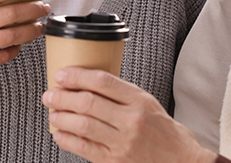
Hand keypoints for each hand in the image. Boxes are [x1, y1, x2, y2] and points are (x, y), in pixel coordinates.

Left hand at [42, 67, 214, 162]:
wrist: (181, 161)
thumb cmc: (162, 130)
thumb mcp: (146, 102)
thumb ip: (120, 93)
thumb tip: (85, 82)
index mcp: (139, 100)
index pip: (102, 81)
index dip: (77, 76)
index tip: (61, 75)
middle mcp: (131, 120)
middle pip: (88, 102)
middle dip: (62, 96)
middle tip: (50, 94)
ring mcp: (123, 143)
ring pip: (83, 125)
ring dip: (61, 117)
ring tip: (53, 113)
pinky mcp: (115, 161)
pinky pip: (84, 148)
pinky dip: (67, 139)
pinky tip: (59, 133)